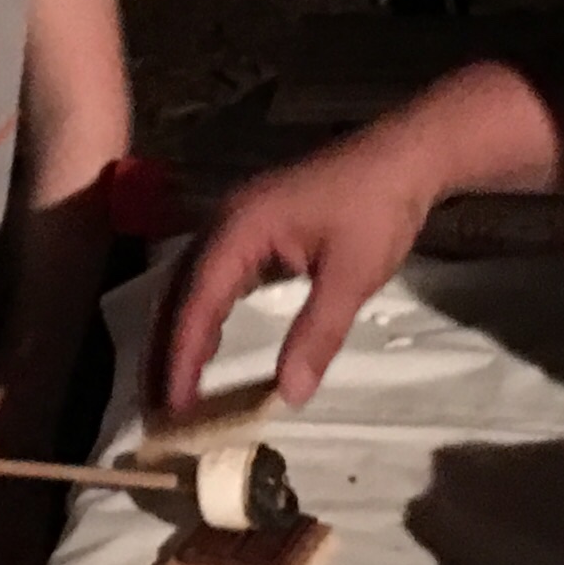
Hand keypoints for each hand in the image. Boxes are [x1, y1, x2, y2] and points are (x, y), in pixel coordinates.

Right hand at [152, 126, 442, 416]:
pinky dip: (202, 316)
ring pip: (190, 286)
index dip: (182, 355)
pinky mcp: (252, 229)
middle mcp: (223, 222)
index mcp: (239, 228)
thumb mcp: (351, 277)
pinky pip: (212, 277)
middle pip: (179, 293)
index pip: (197, 301)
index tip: (174, 404)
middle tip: (159, 409)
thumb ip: (316, 335)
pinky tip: (207, 346)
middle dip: (166, 350)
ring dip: (180, 335)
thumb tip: (289, 395)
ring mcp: (235, 222)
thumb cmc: (378, 211)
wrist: (404, 156)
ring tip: (174, 387)